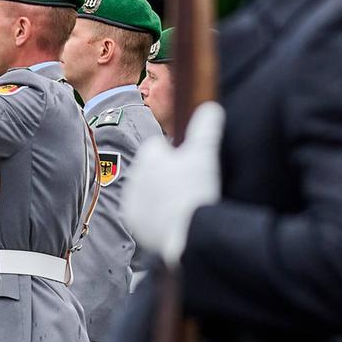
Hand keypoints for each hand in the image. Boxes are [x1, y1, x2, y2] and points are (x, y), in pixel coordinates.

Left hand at [121, 102, 223, 268]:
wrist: (187, 233)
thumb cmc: (195, 190)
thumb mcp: (205, 152)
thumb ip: (207, 126)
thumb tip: (210, 108)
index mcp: (149, 156)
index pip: (158, 146)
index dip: (176, 153)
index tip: (190, 164)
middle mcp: (134, 176)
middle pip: (152, 169)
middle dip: (166, 173)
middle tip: (189, 184)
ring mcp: (132, 200)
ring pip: (146, 190)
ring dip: (160, 194)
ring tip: (182, 202)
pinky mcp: (133, 222)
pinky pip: (143, 213)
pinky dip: (154, 214)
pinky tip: (172, 217)